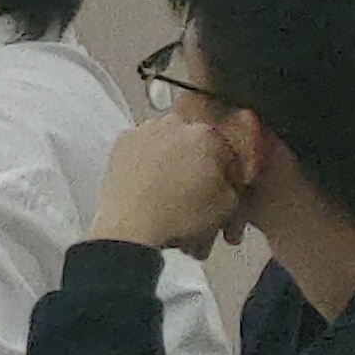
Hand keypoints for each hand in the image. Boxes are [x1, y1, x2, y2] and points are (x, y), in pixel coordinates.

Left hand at [93, 110, 250, 254]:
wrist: (132, 230)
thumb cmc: (177, 218)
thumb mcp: (228, 203)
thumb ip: (233, 180)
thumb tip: (227, 177)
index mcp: (205, 135)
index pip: (228, 148)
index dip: (231, 171)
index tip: (228, 183)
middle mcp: (173, 124)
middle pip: (196, 142)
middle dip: (200, 162)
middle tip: (200, 187)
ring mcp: (144, 131)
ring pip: (169, 143)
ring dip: (174, 161)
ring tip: (174, 190)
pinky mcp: (121, 143)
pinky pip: (143, 149)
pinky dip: (149, 163)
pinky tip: (153, 185)